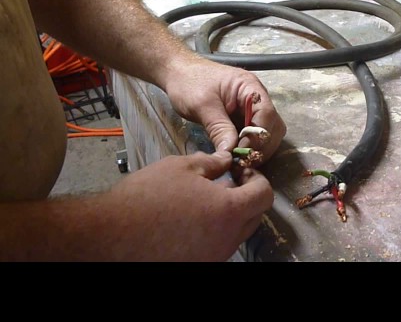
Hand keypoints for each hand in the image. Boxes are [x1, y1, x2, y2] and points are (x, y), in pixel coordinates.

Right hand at [104, 151, 272, 260]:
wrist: (111, 234)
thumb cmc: (147, 196)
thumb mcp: (182, 167)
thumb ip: (212, 163)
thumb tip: (226, 160)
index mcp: (229, 211)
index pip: (264, 195)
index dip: (257, 178)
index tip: (240, 170)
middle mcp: (227, 239)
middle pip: (255, 216)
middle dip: (247, 196)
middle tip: (227, 181)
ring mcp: (214, 256)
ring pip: (237, 232)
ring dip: (230, 214)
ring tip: (205, 199)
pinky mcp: (199, 264)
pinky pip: (218, 245)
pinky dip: (214, 230)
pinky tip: (192, 217)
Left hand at [163, 56, 285, 161]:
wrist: (177, 73)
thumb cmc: (189, 82)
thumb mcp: (202, 105)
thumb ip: (219, 128)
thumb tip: (230, 153)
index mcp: (250, 87)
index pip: (266, 114)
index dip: (257, 136)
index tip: (242, 153)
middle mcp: (256, 98)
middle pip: (272, 126)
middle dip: (261, 146)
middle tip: (243, 162)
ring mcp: (251, 109)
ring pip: (266, 133)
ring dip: (257, 149)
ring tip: (240, 162)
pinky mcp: (242, 119)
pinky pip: (252, 136)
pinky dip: (248, 147)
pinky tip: (236, 157)